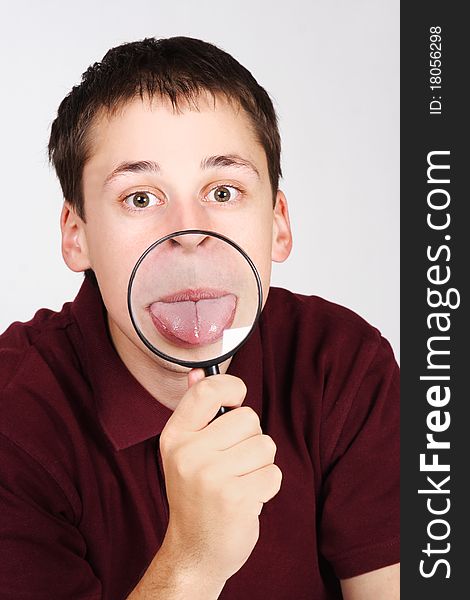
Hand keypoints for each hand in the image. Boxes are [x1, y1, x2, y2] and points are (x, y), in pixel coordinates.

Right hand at [158, 370, 281, 584]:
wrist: (194, 552)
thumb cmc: (196, 495)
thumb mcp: (185, 451)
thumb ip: (195, 411)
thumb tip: (198, 373)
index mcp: (175, 437)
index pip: (207, 390)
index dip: (232, 387)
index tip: (237, 399)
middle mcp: (189, 454)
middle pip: (248, 418)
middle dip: (251, 439)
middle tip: (233, 462)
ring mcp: (211, 477)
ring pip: (265, 445)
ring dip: (261, 464)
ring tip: (240, 481)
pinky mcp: (235, 498)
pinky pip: (273, 473)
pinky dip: (267, 486)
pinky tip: (247, 498)